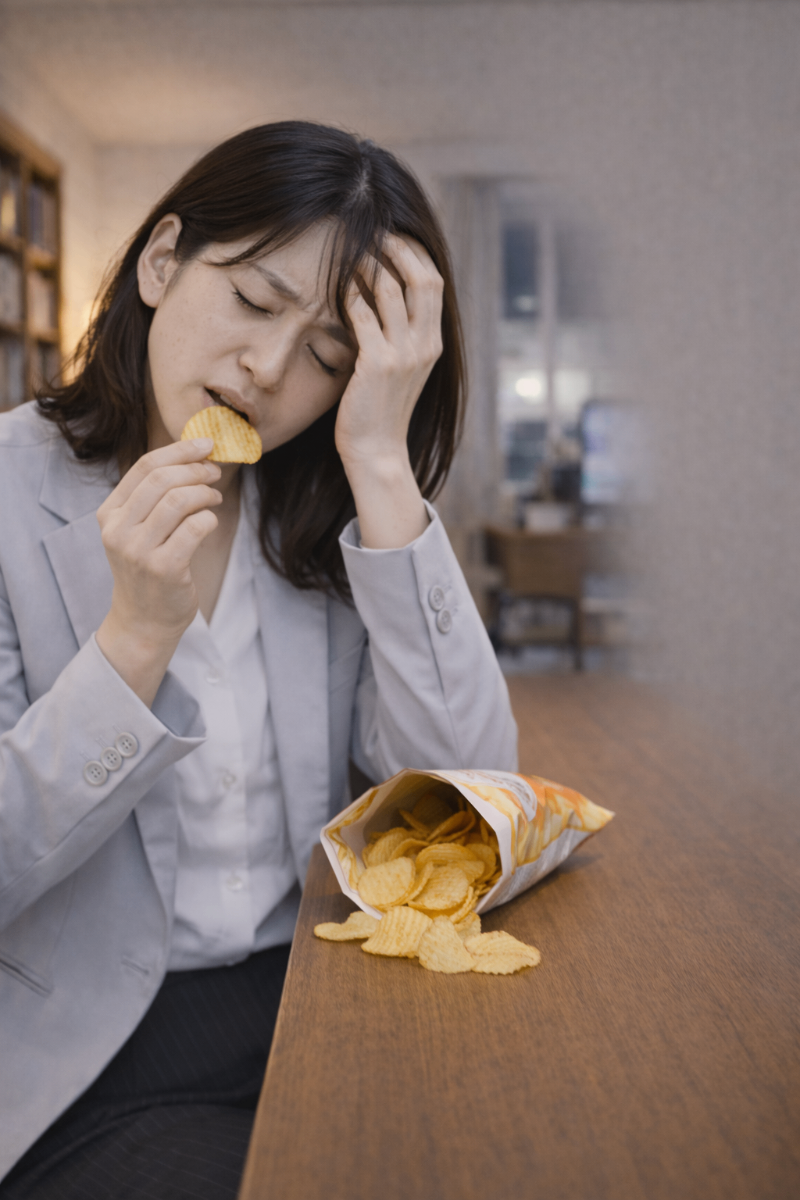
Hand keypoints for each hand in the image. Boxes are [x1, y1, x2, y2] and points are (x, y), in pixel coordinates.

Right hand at [95, 438, 221, 703]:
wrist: (144, 620)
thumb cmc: (149, 568)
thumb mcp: (139, 529)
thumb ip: (156, 496)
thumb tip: (194, 454)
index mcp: (109, 513)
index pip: (145, 466)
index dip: (179, 450)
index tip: (206, 444)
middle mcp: (118, 530)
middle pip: (163, 479)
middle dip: (196, 469)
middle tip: (215, 473)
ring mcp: (138, 550)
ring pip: (179, 500)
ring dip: (205, 493)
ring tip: (214, 498)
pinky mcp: (163, 568)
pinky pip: (195, 527)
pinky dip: (209, 518)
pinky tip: (210, 522)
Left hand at [336, 234, 443, 548]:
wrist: (377, 452)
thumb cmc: (380, 411)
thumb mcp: (401, 369)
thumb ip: (399, 336)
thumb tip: (382, 298)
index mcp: (433, 344)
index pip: (435, 283)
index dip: (417, 254)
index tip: (395, 236)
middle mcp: (425, 345)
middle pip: (423, 278)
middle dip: (399, 248)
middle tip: (374, 232)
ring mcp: (404, 355)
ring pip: (392, 290)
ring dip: (370, 265)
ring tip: (350, 251)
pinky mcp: (378, 364)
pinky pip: (364, 315)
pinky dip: (351, 295)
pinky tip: (337, 287)